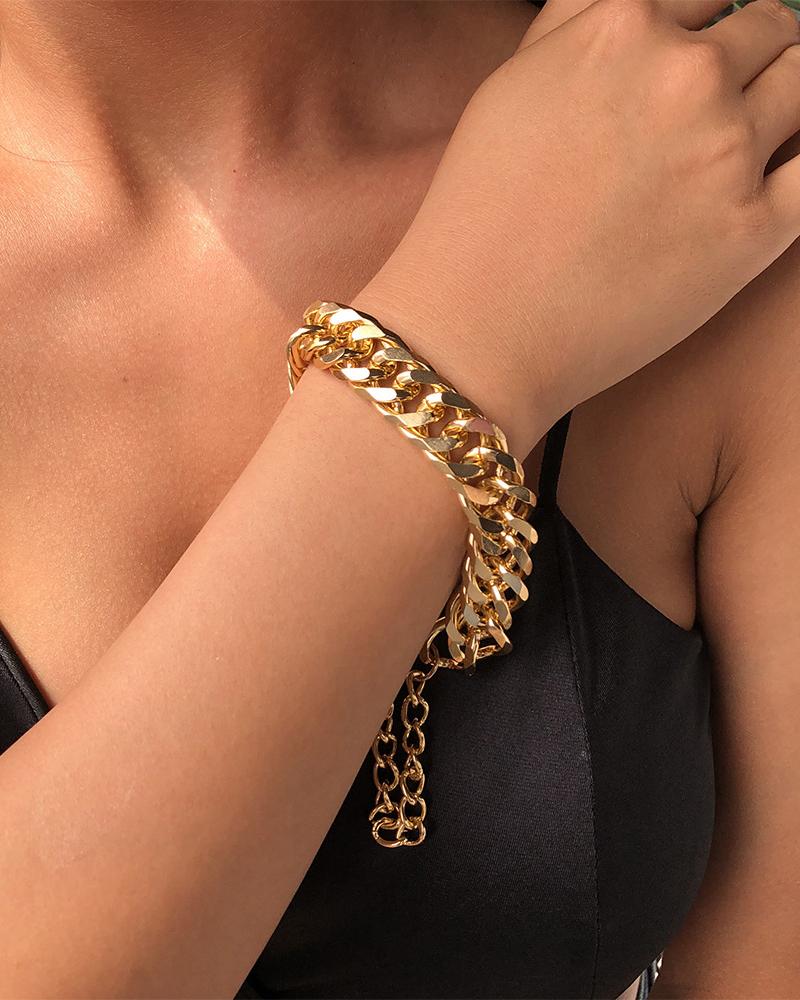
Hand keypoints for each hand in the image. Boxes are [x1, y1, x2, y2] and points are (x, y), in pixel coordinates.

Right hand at [355, 0, 799, 455]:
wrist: (478, 328)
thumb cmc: (477, 216)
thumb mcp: (511, 87)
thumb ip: (577, 25)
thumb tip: (635, 10)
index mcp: (623, 29)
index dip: (710, 23)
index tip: (712, 52)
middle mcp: (687, 76)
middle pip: (770, 30)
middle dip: (758, 54)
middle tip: (739, 94)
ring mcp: (727, 153)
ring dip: (789, 100)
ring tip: (753, 137)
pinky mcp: (753, 231)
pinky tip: (781, 178)